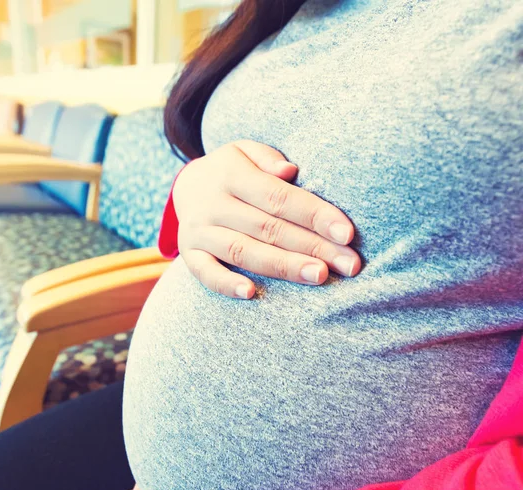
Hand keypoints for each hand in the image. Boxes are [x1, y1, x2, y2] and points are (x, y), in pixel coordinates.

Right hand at [173, 139, 360, 298]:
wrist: (186, 186)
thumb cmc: (231, 171)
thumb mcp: (245, 151)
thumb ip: (267, 158)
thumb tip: (290, 171)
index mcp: (231, 174)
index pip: (278, 197)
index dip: (314, 215)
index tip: (347, 233)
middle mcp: (213, 204)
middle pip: (268, 228)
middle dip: (312, 247)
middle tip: (348, 264)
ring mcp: (199, 231)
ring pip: (243, 252)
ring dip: (283, 267)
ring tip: (319, 276)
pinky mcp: (190, 253)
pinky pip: (204, 273)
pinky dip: (225, 284)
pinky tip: (250, 293)